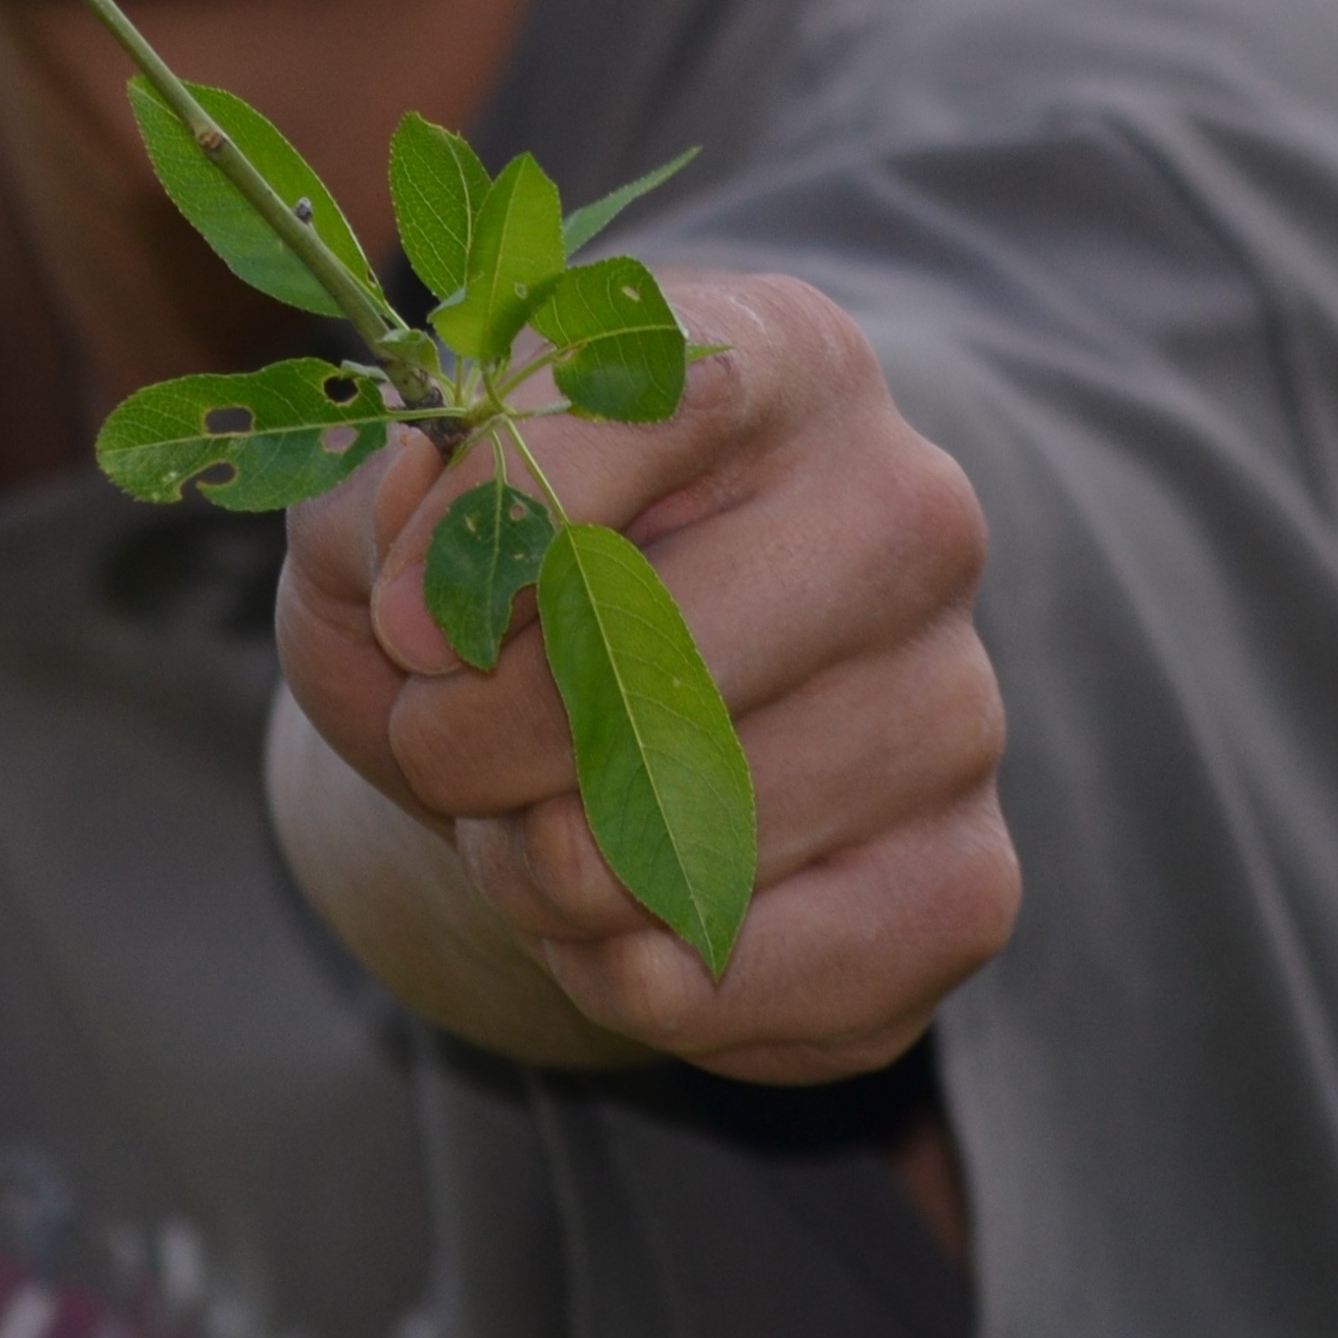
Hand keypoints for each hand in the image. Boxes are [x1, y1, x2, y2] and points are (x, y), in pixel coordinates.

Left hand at [275, 270, 1015, 1085]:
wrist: (580, 745)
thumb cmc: (485, 598)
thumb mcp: (383, 513)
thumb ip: (372, 501)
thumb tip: (429, 560)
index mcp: (780, 357)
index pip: (656, 398)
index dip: (501, 523)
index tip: (406, 624)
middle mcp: (908, 512)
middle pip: (658, 648)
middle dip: (480, 741)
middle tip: (443, 748)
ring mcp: (956, 703)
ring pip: (680, 840)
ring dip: (538, 872)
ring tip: (535, 823)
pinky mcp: (965, 883)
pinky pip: (743, 979)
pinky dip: (624, 980)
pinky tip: (621, 916)